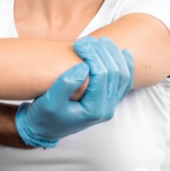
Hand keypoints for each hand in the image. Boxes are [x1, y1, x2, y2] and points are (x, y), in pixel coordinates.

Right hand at [15, 36, 134, 148]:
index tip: (77, 44)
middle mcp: (107, 109)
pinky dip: (125, 65)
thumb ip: (65, 85)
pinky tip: (122, 52)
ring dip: (115, 55)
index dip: (92, 55)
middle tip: (88, 41)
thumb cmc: (44, 115)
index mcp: (94, 110)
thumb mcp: (49, 102)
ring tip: (102, 42)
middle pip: (117, 72)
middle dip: (103, 52)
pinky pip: (125, 81)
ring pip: (125, 76)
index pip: (103, 74)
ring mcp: (110, 106)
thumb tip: (83, 67)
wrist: (45, 129)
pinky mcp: (109, 101)